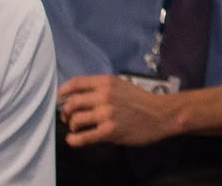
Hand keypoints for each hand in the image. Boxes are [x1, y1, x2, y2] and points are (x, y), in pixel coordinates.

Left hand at [58, 74, 182, 147]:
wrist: (161, 114)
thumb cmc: (141, 100)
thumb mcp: (121, 85)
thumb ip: (102, 88)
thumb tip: (79, 97)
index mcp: (107, 82)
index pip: (76, 83)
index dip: (63, 92)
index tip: (59, 99)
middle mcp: (104, 96)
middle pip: (71, 103)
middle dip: (65, 112)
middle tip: (68, 118)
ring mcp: (106, 114)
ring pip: (75, 120)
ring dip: (72, 125)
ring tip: (77, 129)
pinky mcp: (109, 131)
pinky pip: (83, 137)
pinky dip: (74, 140)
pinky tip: (73, 140)